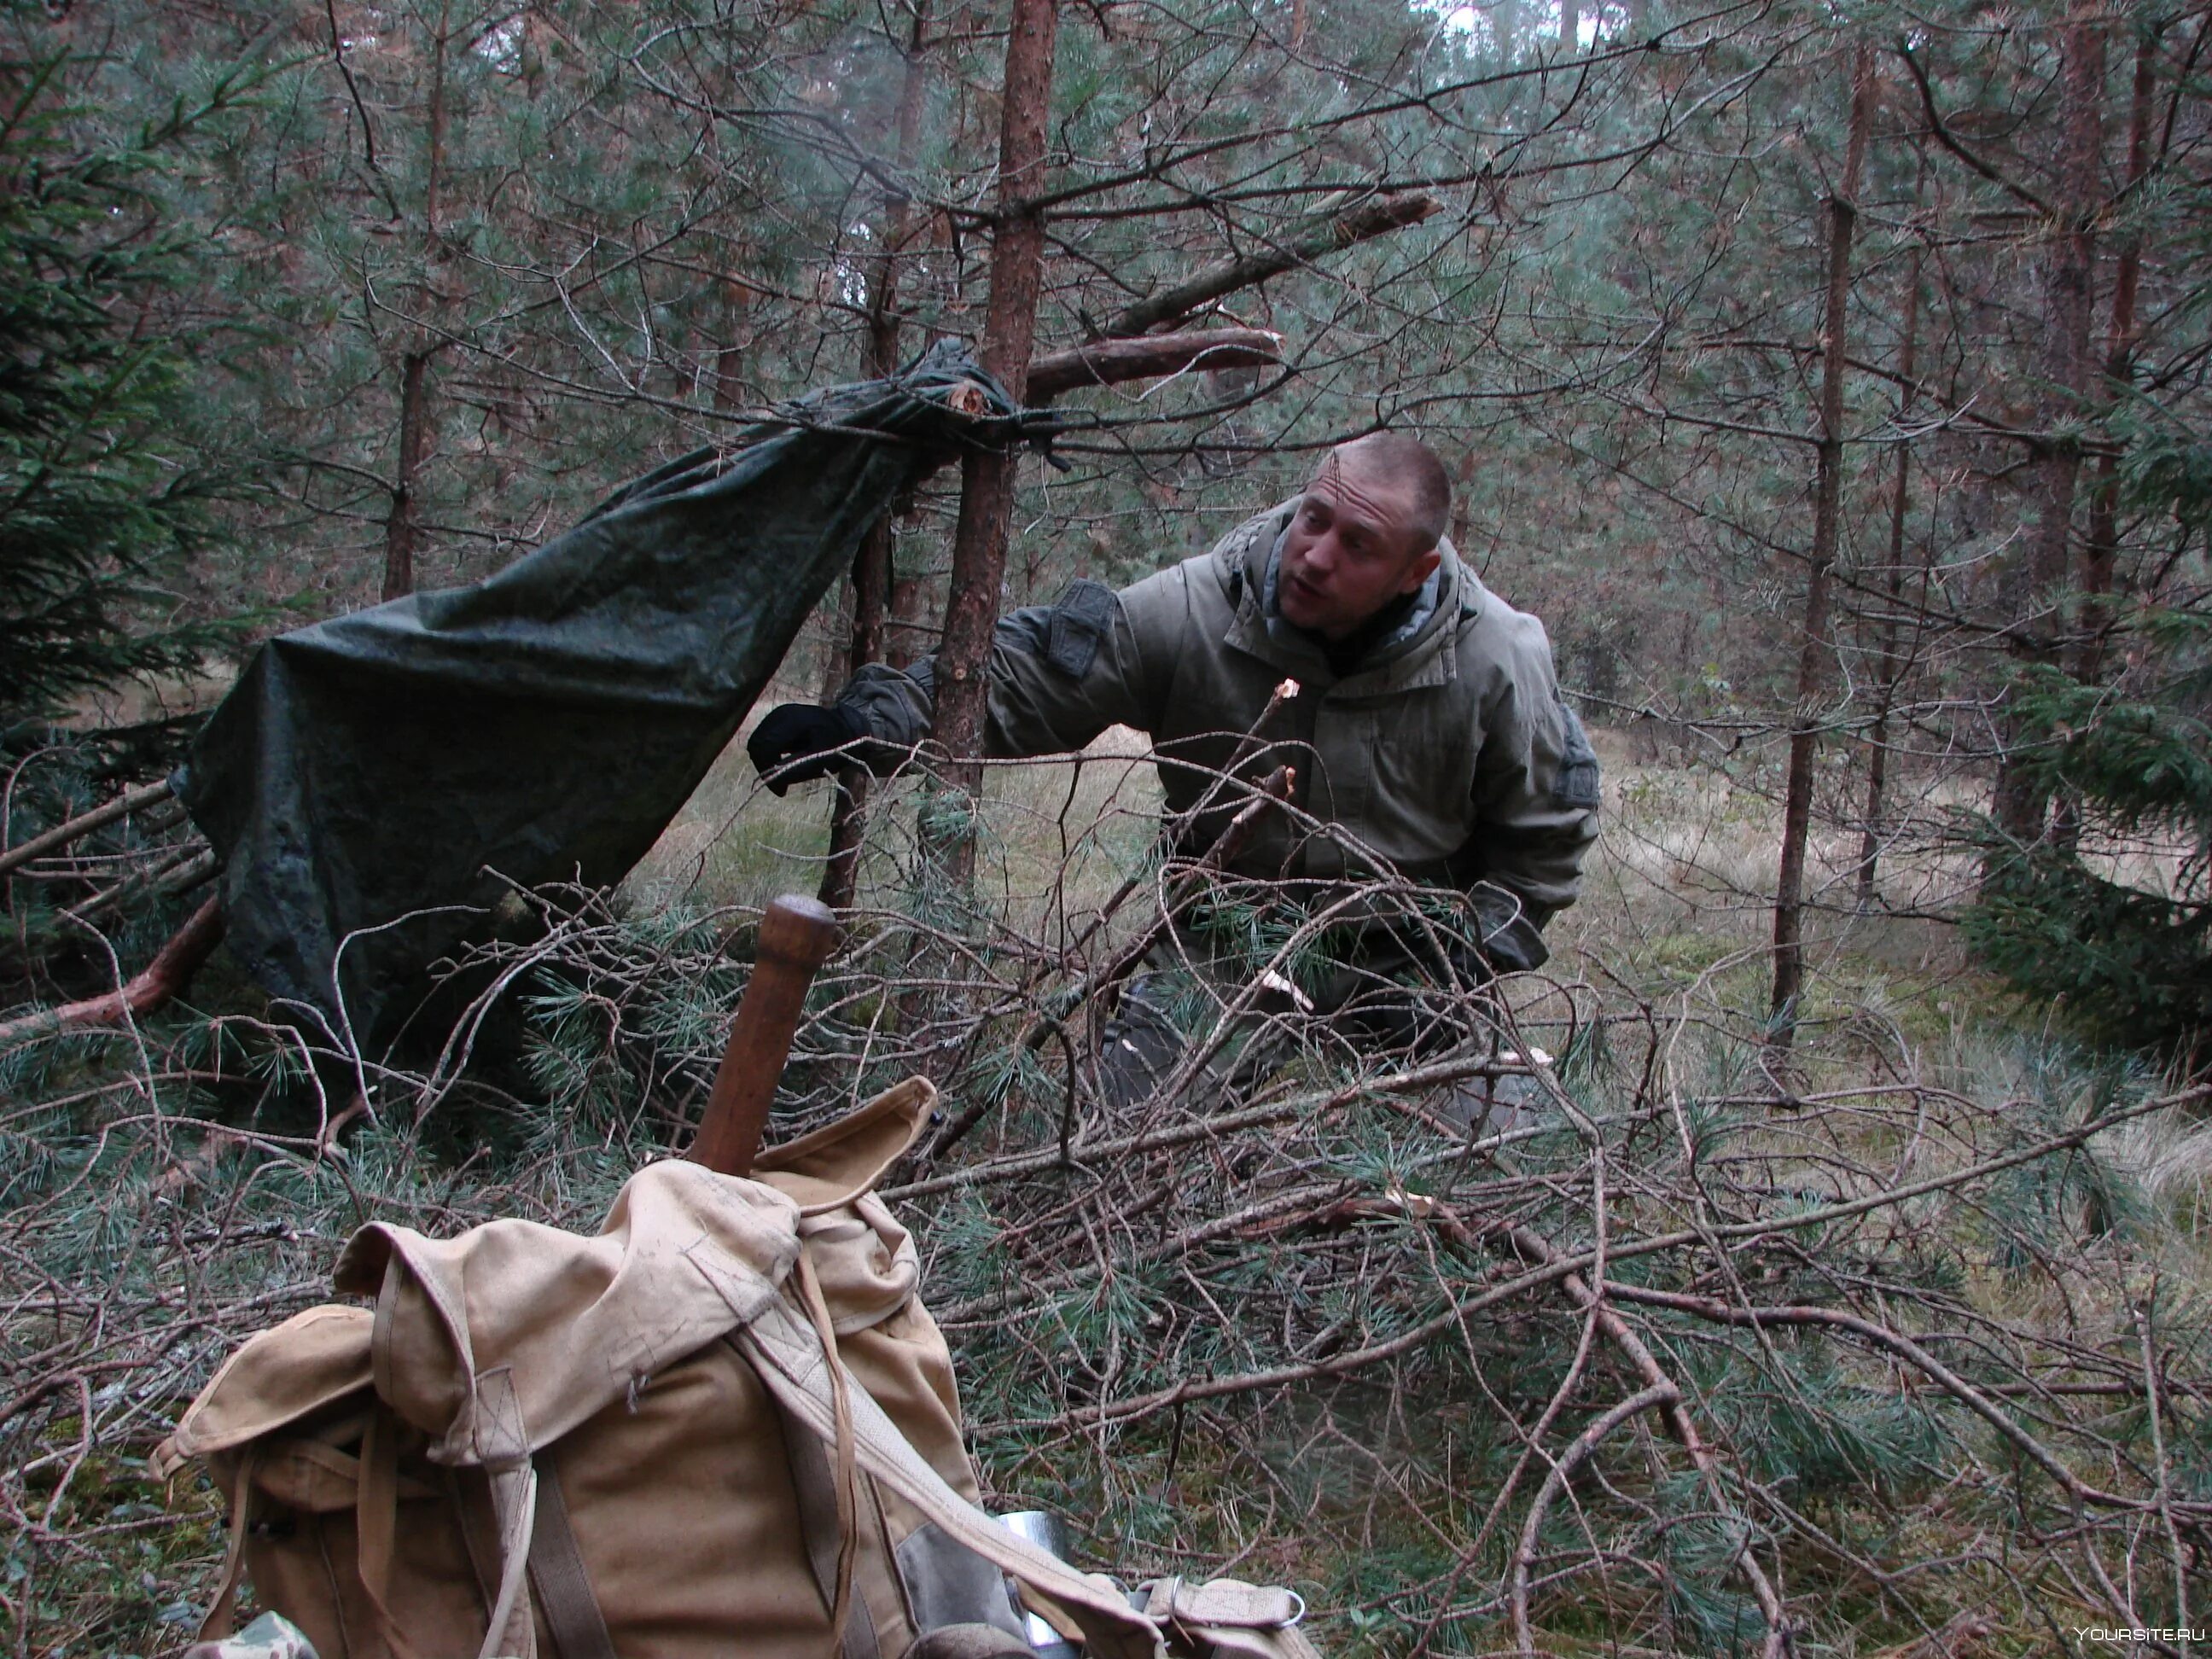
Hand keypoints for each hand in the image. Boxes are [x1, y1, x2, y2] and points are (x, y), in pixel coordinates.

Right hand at [747, 703, 861, 794]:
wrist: (848, 726)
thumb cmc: (838, 744)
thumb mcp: (821, 760)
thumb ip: (795, 768)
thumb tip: (769, 778)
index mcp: (792, 721)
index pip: (764, 746)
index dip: (766, 770)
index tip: (780, 790)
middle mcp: (780, 714)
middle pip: (756, 744)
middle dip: (764, 767)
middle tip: (781, 784)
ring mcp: (777, 714)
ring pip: (757, 742)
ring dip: (765, 761)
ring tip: (783, 773)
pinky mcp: (777, 718)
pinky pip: (763, 738)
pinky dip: (768, 753)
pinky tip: (783, 762)